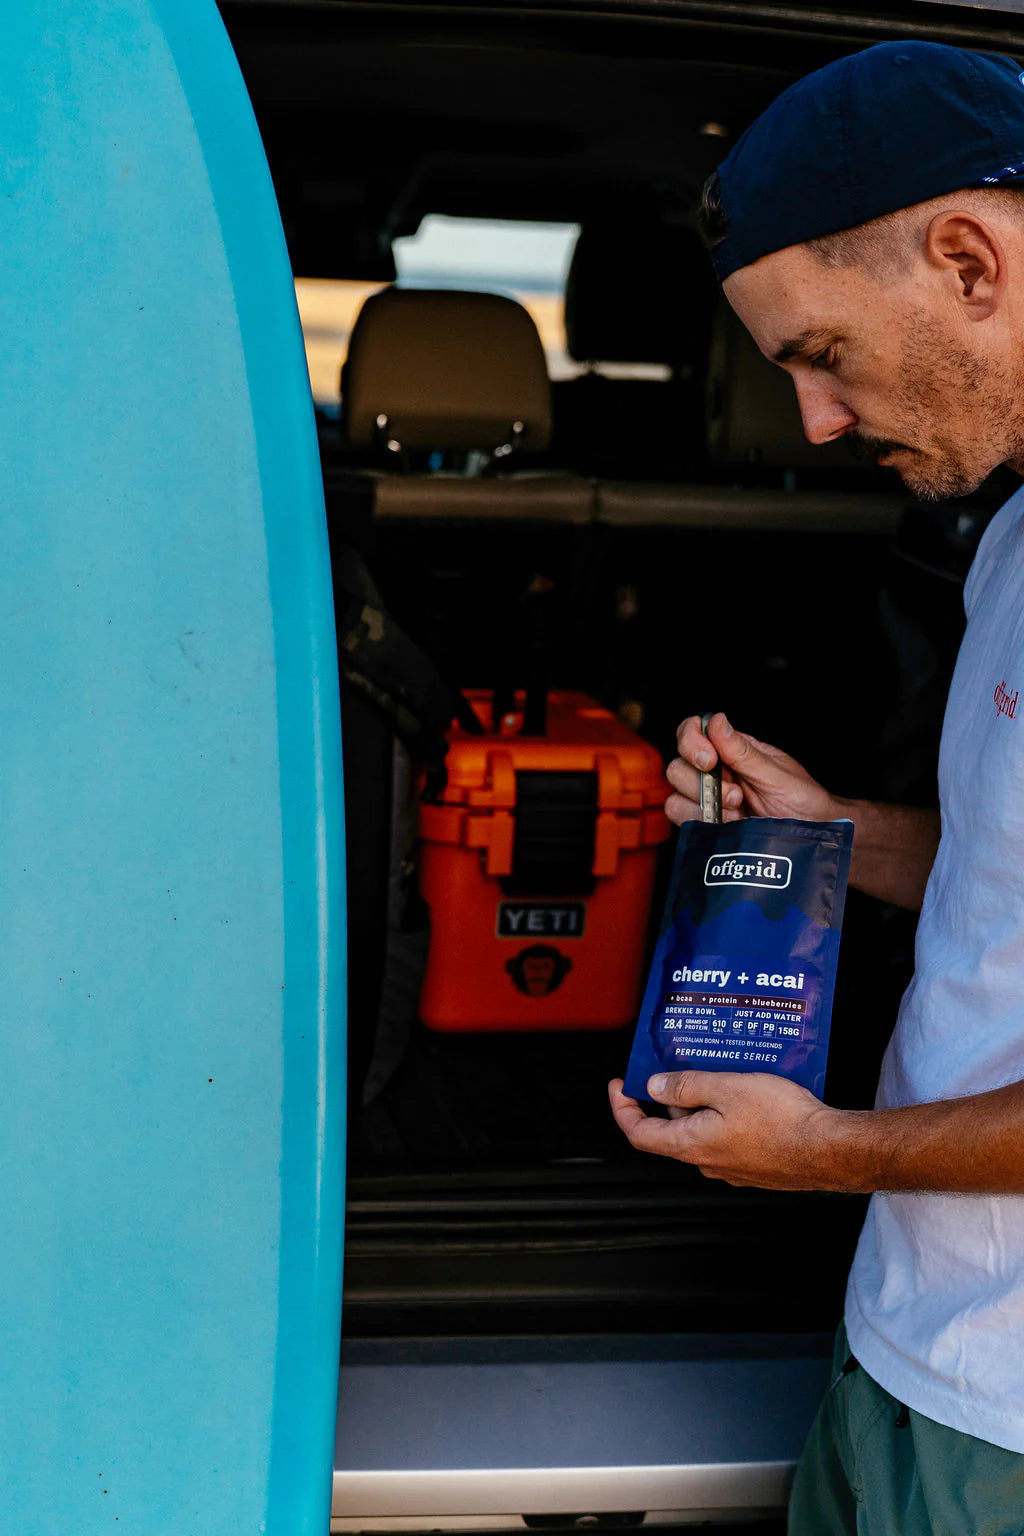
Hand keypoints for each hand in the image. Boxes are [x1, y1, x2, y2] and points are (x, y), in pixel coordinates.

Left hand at [608, 1072, 855, 1191]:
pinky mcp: (755, 1166)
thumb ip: (686, 1085)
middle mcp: (708, 1163)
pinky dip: (725, 1115)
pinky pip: (728, 1138)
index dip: (624, 1108)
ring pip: (703, 1131)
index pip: (640, 1133)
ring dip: (703, 1104)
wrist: (830, 1150)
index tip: (620, 1086)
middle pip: (673, 1129)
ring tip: (720, 1073)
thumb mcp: (727, 1087)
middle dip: (672, 1096)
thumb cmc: (783, 1119)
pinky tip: (746, 1094)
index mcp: (693, 1144)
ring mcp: (732, 1168)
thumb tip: (655, 1087)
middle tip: (681, 1065)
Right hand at [665, 711, 836, 825]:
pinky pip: (680, 817)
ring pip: (675, 793)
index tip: (710, 760)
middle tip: (735, 795)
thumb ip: (743, 751)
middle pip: (678, 765)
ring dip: (702, 804)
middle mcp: (716, 771)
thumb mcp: (776, 774)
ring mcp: (709, 798)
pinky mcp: (705, 822)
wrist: (810, 836)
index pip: (693, 731)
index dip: (691, 742)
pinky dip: (698, 821)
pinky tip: (726, 825)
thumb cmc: (803, 801)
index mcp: (733, 749)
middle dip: (702, 783)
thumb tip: (716, 721)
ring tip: (735, 812)